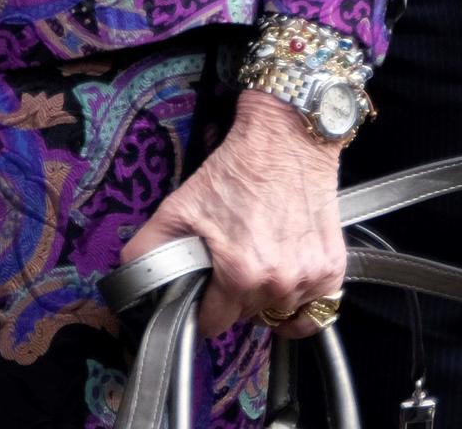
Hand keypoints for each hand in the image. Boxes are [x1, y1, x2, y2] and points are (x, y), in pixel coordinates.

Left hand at [120, 90, 346, 340]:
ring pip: (278, 313)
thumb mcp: (179, 204)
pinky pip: (315, 311)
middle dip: (233, 297)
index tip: (203, 292)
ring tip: (258, 258)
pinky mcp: (332, 269)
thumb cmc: (235, 168)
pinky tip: (287, 277)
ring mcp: (309, 277)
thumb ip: (150, 247)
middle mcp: (279, 281)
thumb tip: (130, 277)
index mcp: (240, 273)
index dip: (202, 308)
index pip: (213, 324)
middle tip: (229, 262)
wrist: (286, 138)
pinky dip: (300, 303)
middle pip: (245, 318)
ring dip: (266, 297)